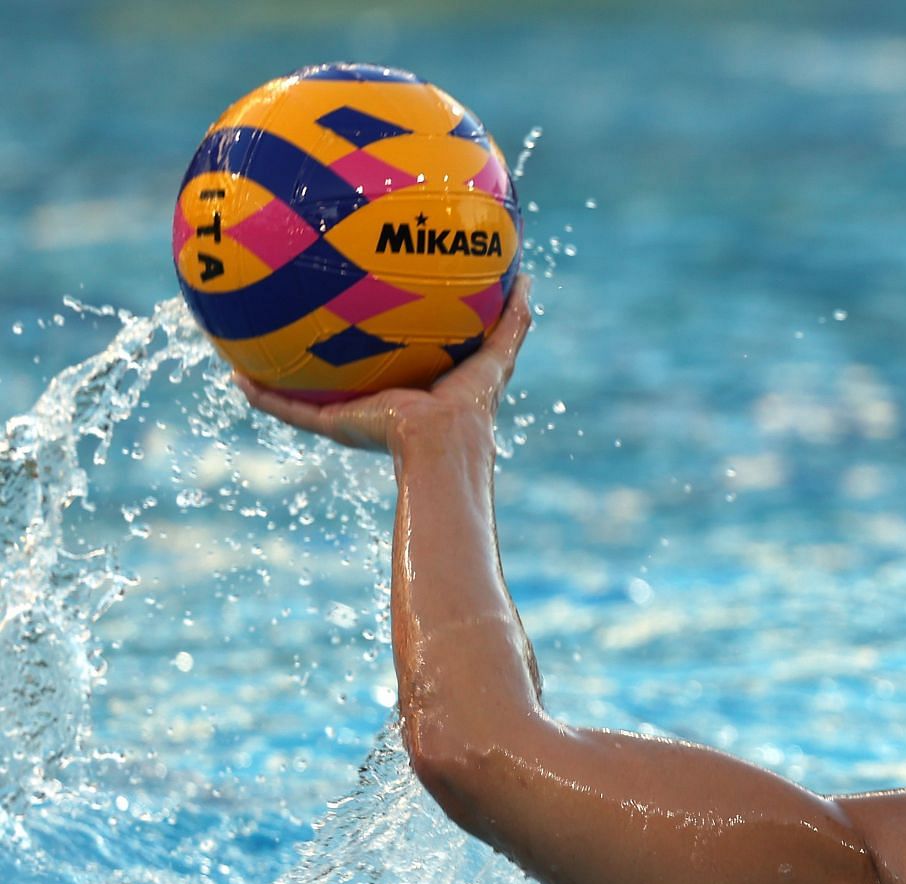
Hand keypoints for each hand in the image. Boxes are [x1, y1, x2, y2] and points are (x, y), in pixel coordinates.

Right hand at [232, 275, 533, 452]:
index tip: (357, 300)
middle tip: (293, 310)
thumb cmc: (472, 403)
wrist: (445, 440)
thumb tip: (527, 278)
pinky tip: (236, 374)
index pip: (388, 355)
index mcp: (411, 386)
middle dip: (318, 348)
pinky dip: (262, 395)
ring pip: (304, 393)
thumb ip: (512, 319)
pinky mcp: (334, 425)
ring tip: (247, 343)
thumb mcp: (496, 353)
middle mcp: (377, 400)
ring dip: (277, 373)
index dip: (373, 330)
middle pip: (340, 374)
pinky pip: (287, 409)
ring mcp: (351, 415)